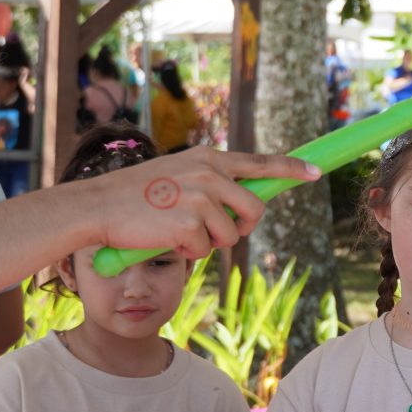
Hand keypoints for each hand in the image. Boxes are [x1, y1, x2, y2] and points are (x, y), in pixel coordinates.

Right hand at [91, 148, 320, 261]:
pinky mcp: (189, 224)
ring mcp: (200, 198)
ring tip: (176, 229)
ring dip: (208, 242)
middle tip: (212, 230)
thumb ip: (210, 181)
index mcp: (207, 159)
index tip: (315, 173)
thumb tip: (244, 203)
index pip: (260, 164)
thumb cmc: (135, 195)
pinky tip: (165, 238)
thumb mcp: (177, 174)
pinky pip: (205, 250)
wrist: (96, 207)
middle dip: (242, 226)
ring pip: (230, 235)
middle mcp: (209, 174)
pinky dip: (188, 252)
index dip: (291, 169)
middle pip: (254, 210)